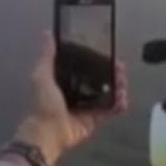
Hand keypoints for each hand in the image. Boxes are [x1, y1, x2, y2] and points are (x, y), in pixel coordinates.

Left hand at [16, 32, 128, 165]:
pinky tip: (123, 98)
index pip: (84, 66)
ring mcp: (86, 106)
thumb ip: (47, 56)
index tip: (107, 52)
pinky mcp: (94, 120)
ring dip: (118, 87)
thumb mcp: (41, 75)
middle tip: (120, 68)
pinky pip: (110, 111)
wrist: (47, 132)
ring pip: (107, 94)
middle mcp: (76, 92)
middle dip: (111, 72)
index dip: (96, 59)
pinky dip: (118, 105)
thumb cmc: (43, 103)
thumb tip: (47, 33)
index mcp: (64, 80)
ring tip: (123, 83)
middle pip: (99, 79)